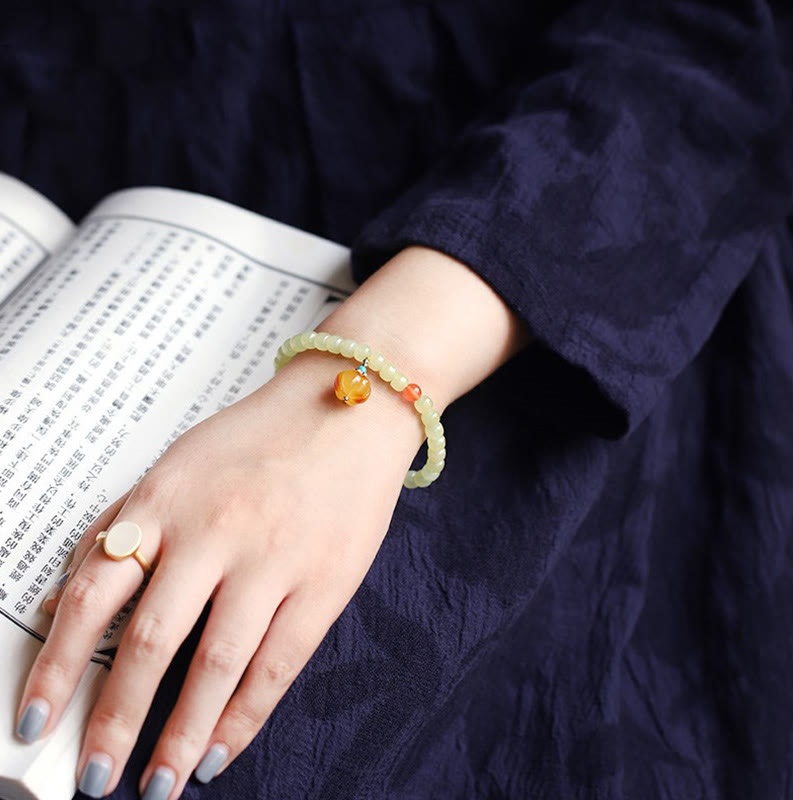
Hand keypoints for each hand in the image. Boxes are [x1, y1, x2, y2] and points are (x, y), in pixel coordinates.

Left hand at [14, 341, 426, 799]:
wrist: (349, 409)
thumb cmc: (259, 437)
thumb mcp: (177, 463)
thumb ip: (118, 525)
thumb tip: (57, 602)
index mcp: (165, 501)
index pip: (93, 595)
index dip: (58, 667)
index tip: (36, 720)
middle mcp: (214, 532)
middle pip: (151, 641)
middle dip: (115, 719)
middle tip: (92, 776)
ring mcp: (273, 559)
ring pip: (215, 665)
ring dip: (178, 736)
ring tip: (156, 786)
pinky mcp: (324, 582)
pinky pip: (278, 664)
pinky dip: (245, 718)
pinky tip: (219, 752)